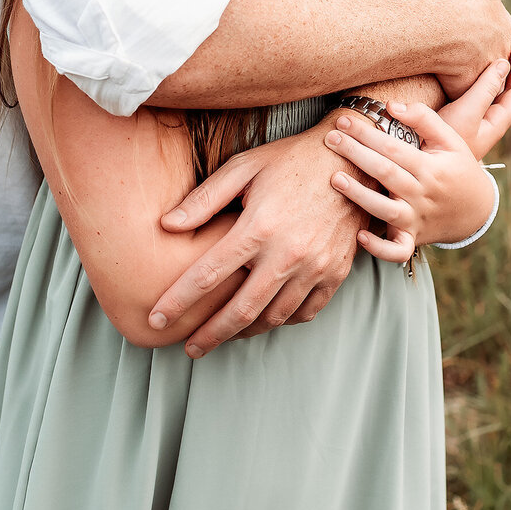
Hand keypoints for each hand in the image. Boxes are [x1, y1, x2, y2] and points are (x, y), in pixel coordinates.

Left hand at [147, 126, 363, 355]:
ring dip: (244, 332)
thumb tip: (166, 225)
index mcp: (259, 227)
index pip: (208, 275)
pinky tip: (264, 319)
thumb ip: (204, 198)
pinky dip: (282, 321)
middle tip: (189, 349)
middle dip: (210, 335)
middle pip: (240, 311)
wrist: (353, 160)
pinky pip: (305, 312)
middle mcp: (288, 253)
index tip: (156, 318)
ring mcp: (315, 267)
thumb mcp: (244, 167)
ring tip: (223, 335)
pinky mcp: (336, 272)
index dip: (178, 301)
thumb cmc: (291, 160)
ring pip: (273, 317)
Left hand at [324, 63, 510, 251]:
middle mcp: (422, 194)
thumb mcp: (450, 140)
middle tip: (330, 139)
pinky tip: (359, 234)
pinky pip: (396, 250)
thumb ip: (423, 118)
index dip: (368, 134)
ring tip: (335, 178)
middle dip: (356, 155)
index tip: (343, 121)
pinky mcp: (412, 239)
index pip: (394, 148)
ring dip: (359, 196)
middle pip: (386, 173)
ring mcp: (416, 219)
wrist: (476, 210)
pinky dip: (379, 248)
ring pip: (386, 210)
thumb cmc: (457, 168)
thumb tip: (391, 105)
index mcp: (431, 168)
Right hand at [431, 0, 510, 97]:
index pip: (496, 27)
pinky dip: (448, 87)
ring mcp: (482, 69)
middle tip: (454, 50)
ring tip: (445, 70)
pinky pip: (457, 90)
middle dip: (476, 54)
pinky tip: (433, 82)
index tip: (464, 25)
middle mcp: (498, 48)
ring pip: (477, 74)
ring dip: (465, 73)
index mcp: (503, 22)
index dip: (480, 25)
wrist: (440, 17)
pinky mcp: (465, 85)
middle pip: (490, 54)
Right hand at [440, 41, 510, 159]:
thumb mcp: (467, 113)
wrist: (423, 164)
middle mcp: (492, 121)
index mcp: (499, 121)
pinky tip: (468, 70)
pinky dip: (481, 79)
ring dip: (497, 71)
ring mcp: (477, 121)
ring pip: (496, 92)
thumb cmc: (446, 143)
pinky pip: (480, 95)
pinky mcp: (462, 119)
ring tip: (489, 52)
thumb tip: (504, 63)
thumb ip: (485, 89)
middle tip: (504, 43)